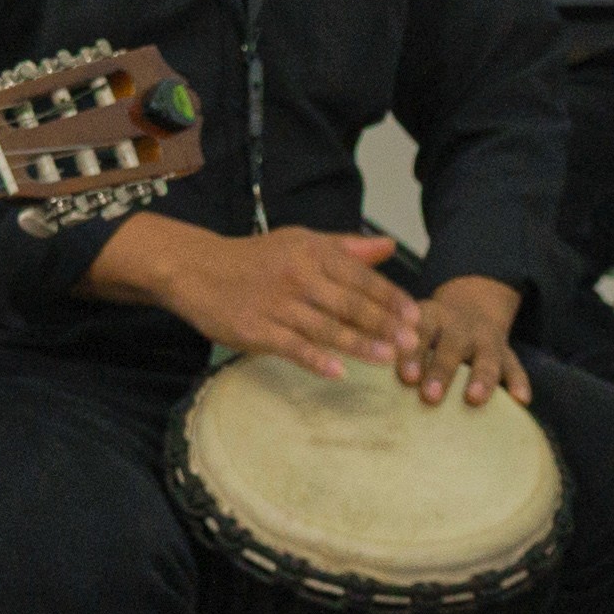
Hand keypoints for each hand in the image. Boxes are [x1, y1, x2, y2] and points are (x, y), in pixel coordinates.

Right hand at [106, 220, 420, 375]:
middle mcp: (297, 277)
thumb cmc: (256, 258)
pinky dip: (315, 359)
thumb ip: (346, 248)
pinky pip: (292, 347)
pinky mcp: (256, 330)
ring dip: (360, 344)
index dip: (390, 298)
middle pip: (348, 304)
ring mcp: (276, 305)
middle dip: (384, 324)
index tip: (416, 315)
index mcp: (312, 253)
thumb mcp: (300, 241)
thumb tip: (388, 245)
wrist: (197, 269)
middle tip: (413, 342)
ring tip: (390, 359)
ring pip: (325, 328)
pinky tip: (339, 371)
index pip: (360, 277)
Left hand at [395, 274, 529, 407]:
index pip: (421, 331)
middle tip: (430, 396)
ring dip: (481, 378)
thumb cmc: (428, 331)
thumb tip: (362, 376)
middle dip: (442, 371)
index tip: (406, 377)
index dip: (414, 353)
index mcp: (431, 317)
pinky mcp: (506, 352)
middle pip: (452, 346)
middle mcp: (460, 327)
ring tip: (474, 398)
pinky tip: (521, 400)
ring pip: (486, 358)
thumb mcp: (411, 325)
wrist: (472, 305)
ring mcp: (485, 340)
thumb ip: (393, 346)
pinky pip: (515, 366)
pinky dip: (519, 382)